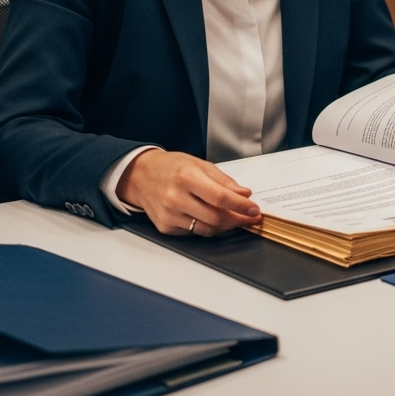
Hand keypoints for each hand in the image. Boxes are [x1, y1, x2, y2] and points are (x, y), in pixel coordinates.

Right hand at [117, 148, 262, 236]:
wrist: (140, 176)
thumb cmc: (171, 167)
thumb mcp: (199, 164)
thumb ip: (223, 181)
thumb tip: (243, 194)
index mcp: (186, 177)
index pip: (220, 197)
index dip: (241, 205)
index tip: (254, 209)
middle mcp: (175, 198)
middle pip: (215, 217)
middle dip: (238, 219)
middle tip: (251, 218)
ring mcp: (169, 215)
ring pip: (206, 228)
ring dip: (226, 227)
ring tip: (238, 220)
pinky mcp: (165, 227)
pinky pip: (194, 232)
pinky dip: (209, 228)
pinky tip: (216, 220)